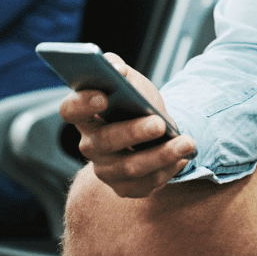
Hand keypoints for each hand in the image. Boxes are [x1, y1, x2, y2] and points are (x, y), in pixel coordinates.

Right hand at [60, 53, 196, 198]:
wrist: (156, 129)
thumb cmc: (138, 102)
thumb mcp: (131, 80)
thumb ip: (119, 68)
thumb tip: (114, 68)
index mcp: (85, 114)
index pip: (70, 110)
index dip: (82, 104)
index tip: (104, 96)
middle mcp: (90, 144)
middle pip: (104, 141)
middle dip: (133, 132)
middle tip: (158, 123)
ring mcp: (105, 169)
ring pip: (130, 167)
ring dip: (161, 155)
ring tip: (186, 142)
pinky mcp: (125, 187)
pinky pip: (146, 184)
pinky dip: (168, 170)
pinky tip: (183, 156)